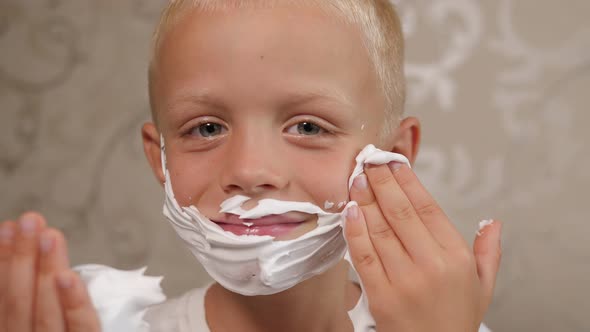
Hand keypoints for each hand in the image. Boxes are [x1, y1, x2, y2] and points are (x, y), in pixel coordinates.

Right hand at [0, 212, 100, 331]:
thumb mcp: (33, 321)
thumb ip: (29, 302)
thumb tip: (25, 256)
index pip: (6, 298)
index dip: (3, 262)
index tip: (6, 228)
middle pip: (21, 302)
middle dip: (23, 258)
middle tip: (30, 221)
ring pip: (46, 311)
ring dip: (46, 270)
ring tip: (49, 235)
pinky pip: (81, 327)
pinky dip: (74, 302)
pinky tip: (68, 277)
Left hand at [344, 163, 501, 331]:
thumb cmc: (456, 319)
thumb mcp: (483, 286)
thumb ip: (489, 252)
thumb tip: (492, 222)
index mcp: (457, 258)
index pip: (429, 209)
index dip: (409, 183)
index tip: (395, 164)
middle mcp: (432, 265)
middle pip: (401, 212)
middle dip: (382, 182)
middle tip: (369, 161)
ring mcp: (405, 280)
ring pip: (380, 229)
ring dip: (366, 199)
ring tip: (357, 178)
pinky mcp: (381, 295)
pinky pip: (365, 256)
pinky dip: (355, 231)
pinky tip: (350, 211)